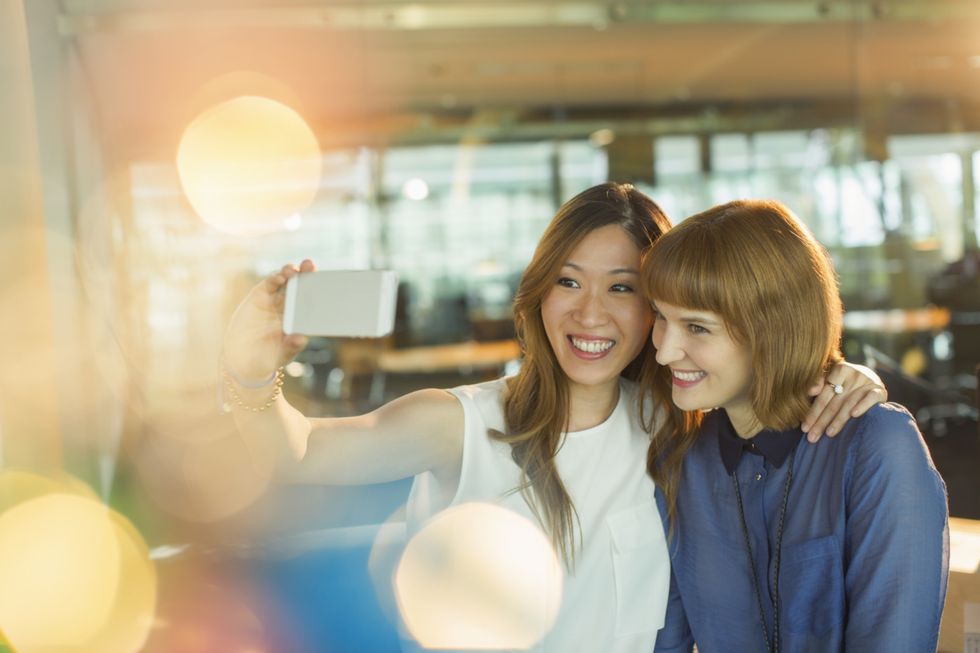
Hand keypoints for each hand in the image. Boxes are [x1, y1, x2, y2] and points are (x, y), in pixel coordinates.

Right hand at [223, 259, 315, 382]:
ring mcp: (275, 300)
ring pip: (286, 281)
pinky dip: (274, 279)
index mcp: (300, 318)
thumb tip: (301, 339)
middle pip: (301, 286)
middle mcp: (290, 306)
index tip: (324, 282)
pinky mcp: (259, 296)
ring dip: (290, 273)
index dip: (318, 289)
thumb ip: (291, 347)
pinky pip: (269, 284)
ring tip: (293, 271)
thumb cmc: (269, 357)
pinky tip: (280, 277)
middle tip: (310, 265)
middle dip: (307, 274)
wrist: (243, 358)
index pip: (312, 301)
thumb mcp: (282, 355)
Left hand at [802, 362, 887, 441]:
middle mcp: (854, 374)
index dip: (813, 412)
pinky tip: (854, 415)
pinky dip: (863, 406)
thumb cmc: (845, 384)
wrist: (871, 379)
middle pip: (834, 402)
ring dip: (838, 420)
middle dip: (822, 421)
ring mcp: (868, 381)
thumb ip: (819, 384)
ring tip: (829, 434)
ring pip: (849, 403)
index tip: (804, 428)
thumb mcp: (832, 381)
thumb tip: (810, 391)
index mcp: (839, 369)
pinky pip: (871, 398)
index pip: (823, 395)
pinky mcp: (880, 390)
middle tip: (812, 437)